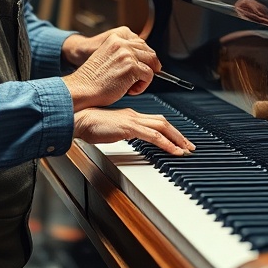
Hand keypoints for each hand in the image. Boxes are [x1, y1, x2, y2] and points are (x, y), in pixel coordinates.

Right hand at [62, 30, 160, 110]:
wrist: (82, 88)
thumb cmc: (93, 79)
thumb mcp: (108, 57)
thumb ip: (123, 54)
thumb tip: (144, 60)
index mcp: (116, 38)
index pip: (141, 44)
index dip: (144, 58)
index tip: (142, 67)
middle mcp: (123, 43)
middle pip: (150, 53)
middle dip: (148, 67)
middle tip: (137, 79)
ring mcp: (128, 54)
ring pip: (152, 63)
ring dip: (145, 76)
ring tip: (131, 85)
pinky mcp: (132, 67)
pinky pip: (149, 76)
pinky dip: (142, 86)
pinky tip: (129, 90)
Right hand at [74, 107, 195, 155]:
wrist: (78, 119)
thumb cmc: (88, 125)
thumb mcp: (108, 130)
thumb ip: (118, 132)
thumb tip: (123, 136)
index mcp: (130, 116)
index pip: (155, 121)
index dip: (169, 130)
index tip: (178, 140)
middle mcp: (134, 115)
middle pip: (163, 122)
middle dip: (178, 134)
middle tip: (189, 146)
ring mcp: (132, 120)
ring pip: (162, 127)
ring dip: (177, 139)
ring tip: (186, 150)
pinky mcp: (129, 127)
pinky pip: (154, 136)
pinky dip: (167, 143)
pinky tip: (174, 152)